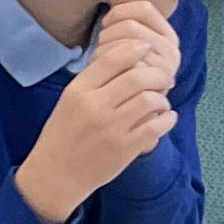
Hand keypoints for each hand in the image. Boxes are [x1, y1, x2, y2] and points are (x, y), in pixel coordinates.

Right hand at [14, 0, 180, 223]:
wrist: (56, 174)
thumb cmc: (64, 133)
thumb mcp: (70, 100)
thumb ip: (94, 79)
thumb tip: (126, 55)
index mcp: (79, 91)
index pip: (113, 58)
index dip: (136, 48)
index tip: (147, 49)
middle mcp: (95, 107)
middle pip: (137, 77)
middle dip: (158, 73)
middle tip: (165, 76)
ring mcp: (111, 129)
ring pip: (149, 100)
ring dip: (162, 97)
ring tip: (162, 99)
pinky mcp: (125, 150)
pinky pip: (155, 127)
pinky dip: (167, 119)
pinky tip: (167, 117)